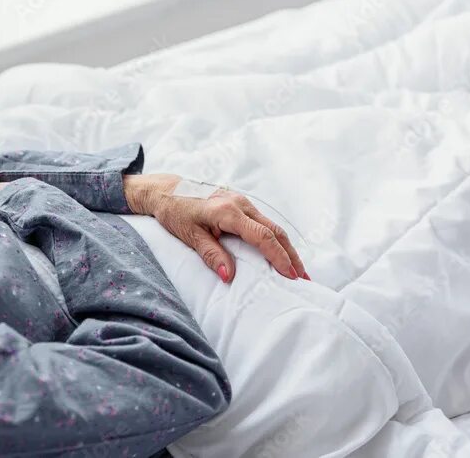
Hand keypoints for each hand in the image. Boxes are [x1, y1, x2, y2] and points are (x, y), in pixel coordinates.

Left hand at [124, 174, 307, 283]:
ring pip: (272, 225)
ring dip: (286, 247)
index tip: (290, 275)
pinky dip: (276, 238)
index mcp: (228, 211)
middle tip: (303, 278)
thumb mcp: (189, 236)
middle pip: (275, 231)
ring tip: (297, 269)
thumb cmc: (175, 212)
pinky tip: (280, 252)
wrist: (166, 190)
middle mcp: (240, 203)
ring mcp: (242, 201)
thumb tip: (230, 278)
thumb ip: (211, 255)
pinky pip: (264, 222)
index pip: (262, 236)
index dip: (279, 257)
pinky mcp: (240, 204)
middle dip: (291, 255)